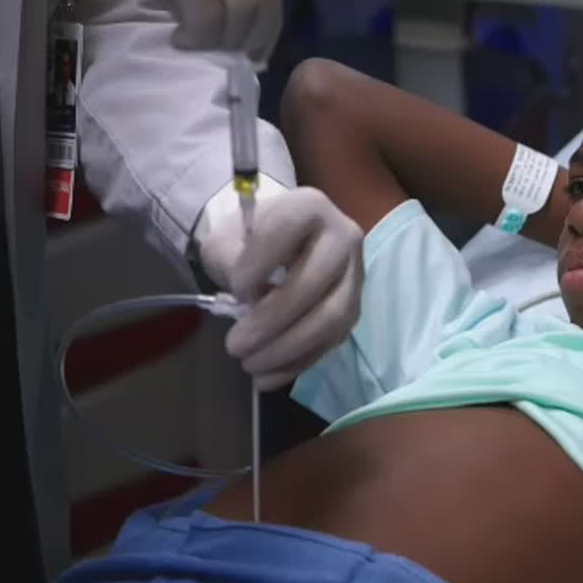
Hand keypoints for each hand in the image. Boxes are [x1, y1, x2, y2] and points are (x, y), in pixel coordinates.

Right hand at [31, 0, 282, 64]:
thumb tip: (227, 16)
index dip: (267, 15)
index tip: (254, 43)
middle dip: (251, 34)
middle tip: (233, 56)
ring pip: (240, 7)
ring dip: (222, 38)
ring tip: (196, 44)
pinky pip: (206, 14)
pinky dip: (198, 37)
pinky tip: (180, 39)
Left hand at [200, 188, 363, 389]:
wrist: (279, 245)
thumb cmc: (249, 240)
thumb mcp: (226, 239)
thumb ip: (230, 259)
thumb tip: (247, 299)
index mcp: (308, 206)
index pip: (289, 229)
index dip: (260, 263)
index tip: (235, 290)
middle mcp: (343, 236)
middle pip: (315, 282)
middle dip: (272, 320)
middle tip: (235, 345)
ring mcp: (355, 275)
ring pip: (332, 317)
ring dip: (288, 348)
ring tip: (250, 364)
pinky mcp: (355, 308)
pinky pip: (333, 340)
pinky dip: (299, 362)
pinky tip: (268, 376)